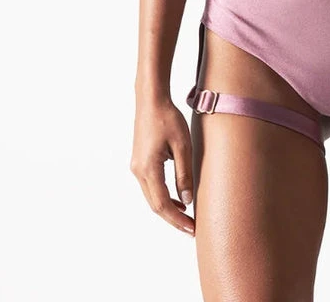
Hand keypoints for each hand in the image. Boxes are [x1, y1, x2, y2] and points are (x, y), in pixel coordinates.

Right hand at [130, 96, 194, 235]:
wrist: (151, 100)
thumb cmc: (168, 118)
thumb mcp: (182, 145)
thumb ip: (184, 173)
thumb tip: (187, 200)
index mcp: (148, 168)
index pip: (163, 204)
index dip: (177, 220)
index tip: (192, 229)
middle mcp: (138, 171)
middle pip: (155, 205)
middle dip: (174, 219)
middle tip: (192, 229)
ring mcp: (137, 167)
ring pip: (152, 197)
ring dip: (168, 208)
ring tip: (187, 217)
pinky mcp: (139, 162)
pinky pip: (151, 187)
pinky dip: (163, 196)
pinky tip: (178, 198)